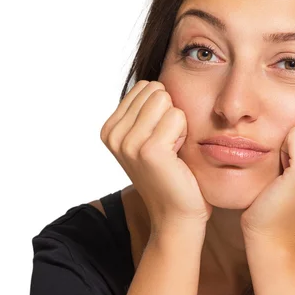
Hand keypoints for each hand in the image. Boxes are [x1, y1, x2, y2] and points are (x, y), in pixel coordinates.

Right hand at [100, 80, 212, 235]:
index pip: (146, 86)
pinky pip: (178, 116)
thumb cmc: (172, 176)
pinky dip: (185, 134)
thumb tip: (159, 79)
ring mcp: (128, 143)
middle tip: (170, 147)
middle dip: (171, 114)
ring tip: (174, 152)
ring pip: (166, 100)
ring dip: (179, 124)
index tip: (162, 141)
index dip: (163, 111)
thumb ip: (146, 110)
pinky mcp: (148, 150)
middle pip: (156, 89)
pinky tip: (178, 157)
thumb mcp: (151, 138)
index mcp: (109, 129)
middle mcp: (113, 134)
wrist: (178, 215)